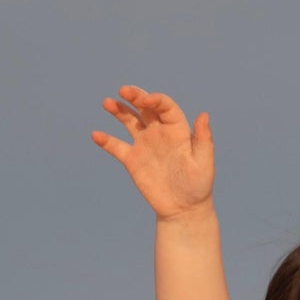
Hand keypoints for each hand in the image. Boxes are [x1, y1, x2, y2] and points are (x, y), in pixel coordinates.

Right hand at [91, 86, 215, 218]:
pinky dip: (106, 140)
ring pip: (129, 120)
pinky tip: (96, 135)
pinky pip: (116, 146)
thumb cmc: (198, 185)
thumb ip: (203, 139)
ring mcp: (144, 144)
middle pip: (145, 107)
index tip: (147, 101)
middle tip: (123, 90)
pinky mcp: (132, 160)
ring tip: (107, 103)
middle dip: (135, 96)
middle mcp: (159, 132)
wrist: (184, 208)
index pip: (165, 106)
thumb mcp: (203, 162)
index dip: (156, 99)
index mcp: (177, 129)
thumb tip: (204, 114)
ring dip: (119, 110)